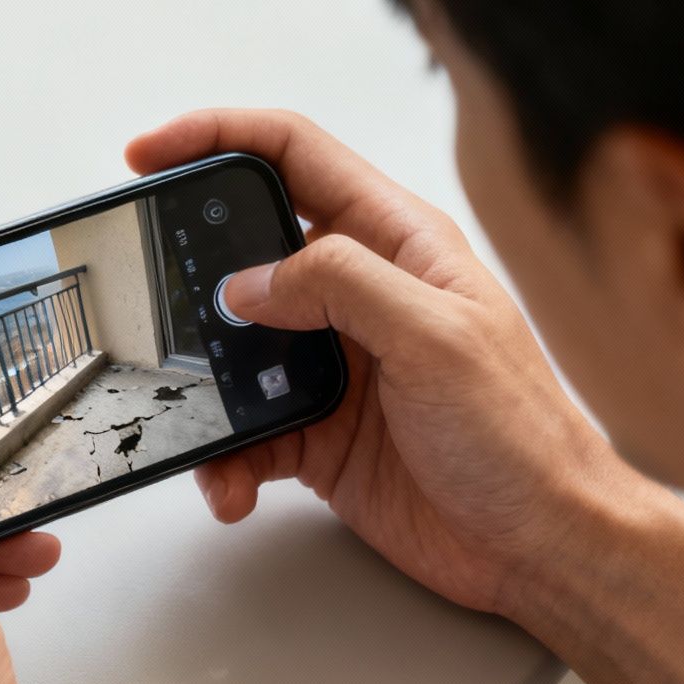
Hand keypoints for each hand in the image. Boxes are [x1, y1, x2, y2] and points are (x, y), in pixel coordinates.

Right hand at [127, 110, 642, 619]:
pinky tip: (233, 485)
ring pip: (231, 350)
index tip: (148, 152)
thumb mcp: (436, 336)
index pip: (293, 156)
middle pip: (246, 248)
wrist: (540, 546)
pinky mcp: (317, 433)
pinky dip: (225, 459)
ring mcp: (334, 365)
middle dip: (187, 270)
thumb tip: (248, 279)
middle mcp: (359, 295)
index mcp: (397, 243)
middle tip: (144, 293)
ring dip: (201, 386)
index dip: (216, 137)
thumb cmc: (521, 437)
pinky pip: (243, 432)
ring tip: (195, 417)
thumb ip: (339, 285)